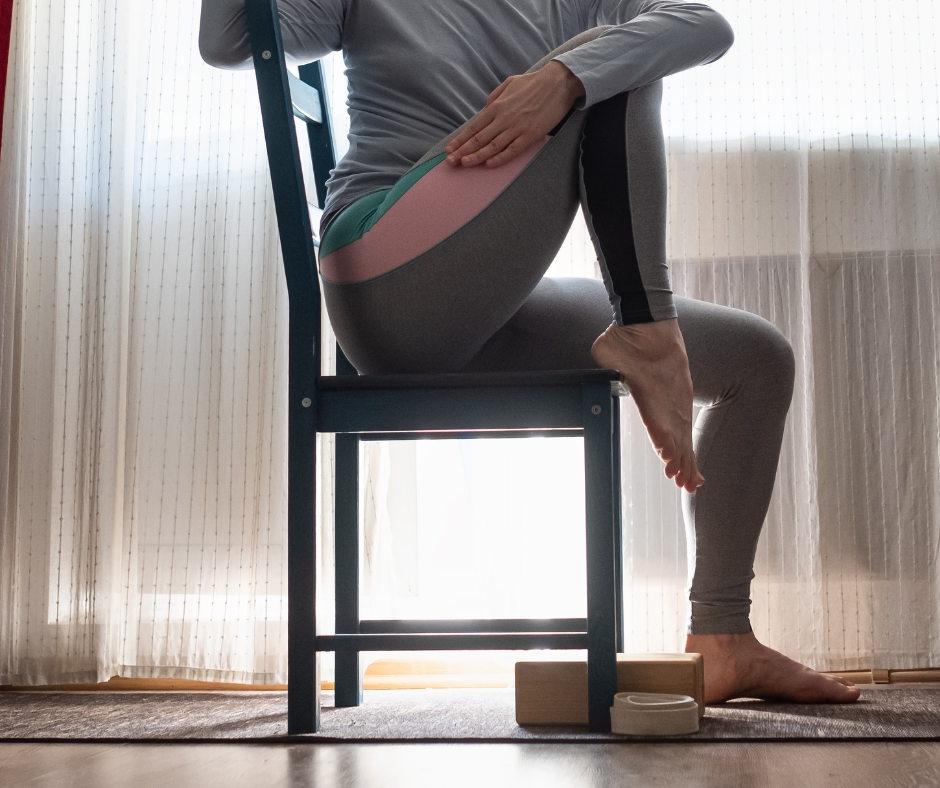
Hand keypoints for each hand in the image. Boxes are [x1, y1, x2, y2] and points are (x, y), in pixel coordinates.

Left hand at [445, 60, 584, 167]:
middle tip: (450, 162)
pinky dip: (499, 158)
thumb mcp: (509, 84)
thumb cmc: (533, 83)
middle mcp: (503, 118)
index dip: (460, 140)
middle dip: (463, 151)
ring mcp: (516, 128)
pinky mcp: (530, 135)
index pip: (474, 127)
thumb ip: (495, 97)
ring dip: (476, 157)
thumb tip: (485, 109)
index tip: (450, 150)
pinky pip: (512, 150)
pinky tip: (489, 164)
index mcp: (496, 106)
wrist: (558, 83)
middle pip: (479, 139)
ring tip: (464, 164)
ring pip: (492, 146)